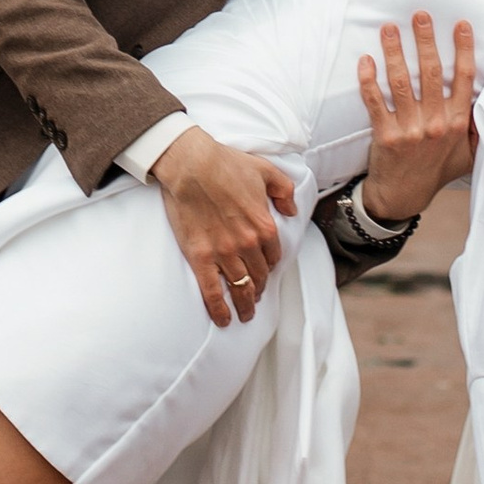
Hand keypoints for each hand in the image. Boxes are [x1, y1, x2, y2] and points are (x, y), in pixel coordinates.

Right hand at [155, 126, 299, 326]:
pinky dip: (219, 309)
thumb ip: (284, 191)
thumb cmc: (226, 163)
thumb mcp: (266, 170)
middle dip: (260, 288)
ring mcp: (224, 254)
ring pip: (241, 288)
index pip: (274, 256)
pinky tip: (223, 320)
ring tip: (245, 314)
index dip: (271, 264)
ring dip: (245, 304)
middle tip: (256, 295)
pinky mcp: (201, 258)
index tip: (266, 269)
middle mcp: (248, 244)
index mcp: (265, 226)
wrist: (191, 164)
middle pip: (259, 275)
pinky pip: (212, 291)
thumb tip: (291, 209)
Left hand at [355, 12, 476, 224]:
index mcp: (457, 123)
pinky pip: (375, 102)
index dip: (463, 49)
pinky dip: (369, 80)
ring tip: (389, 28)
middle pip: (431, 72)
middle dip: (425, 40)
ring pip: (402, 82)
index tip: (461, 24)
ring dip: (394, 51)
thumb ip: (476, 127)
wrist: (404, 196)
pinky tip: (366, 59)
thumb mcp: (467, 153)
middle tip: (420, 14)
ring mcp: (410, 129)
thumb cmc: (436, 170)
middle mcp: (436, 123)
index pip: (463, 79)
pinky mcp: (386, 135)